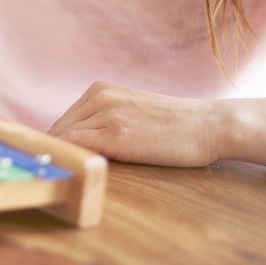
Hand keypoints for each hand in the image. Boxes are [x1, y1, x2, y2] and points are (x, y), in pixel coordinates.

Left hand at [48, 81, 219, 166]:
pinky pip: (75, 145)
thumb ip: (105, 118)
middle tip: (59, 172)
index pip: (65, 120)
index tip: (58, 161)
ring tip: (67, 175)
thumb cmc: (174, 124)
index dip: (58, 142)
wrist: (208, 125)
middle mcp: (99, 97)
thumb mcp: (131, 110)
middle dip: (57, 150)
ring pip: (64, 136)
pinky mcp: (115, 136)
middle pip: (59, 128)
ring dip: (63, 156)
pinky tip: (75, 171)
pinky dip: (69, 157)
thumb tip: (77, 141)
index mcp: (101, 89)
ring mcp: (107, 114)